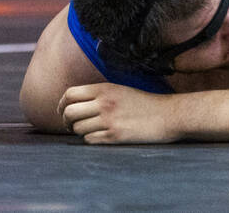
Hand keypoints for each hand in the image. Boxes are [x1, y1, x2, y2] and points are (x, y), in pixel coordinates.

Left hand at [59, 83, 177, 143]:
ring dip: (79, 131)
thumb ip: (98, 94)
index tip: (62, 111)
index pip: (70, 94)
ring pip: (78, 128)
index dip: (61, 104)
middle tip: (71, 125)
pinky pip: (90, 140)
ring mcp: (109, 120)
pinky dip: (91, 139)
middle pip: (69, 112)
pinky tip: (101, 136)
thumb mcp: (120, 90)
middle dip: (65, 121)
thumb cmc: (144, 103)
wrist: (168, 115)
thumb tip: (73, 102)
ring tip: (89, 130)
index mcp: (105, 88)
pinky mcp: (115, 136)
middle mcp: (104, 103)